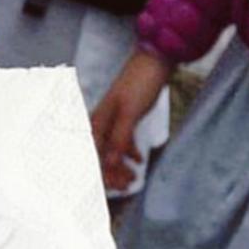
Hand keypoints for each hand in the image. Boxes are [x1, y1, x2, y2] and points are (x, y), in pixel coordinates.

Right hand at [91, 51, 171, 190]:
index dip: (100, 174)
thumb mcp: (129, 113)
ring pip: (111, 150)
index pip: (93, 156)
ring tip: (133, 178)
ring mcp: (112, 120)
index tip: (111, 189)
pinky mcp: (125, 117)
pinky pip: (122, 140)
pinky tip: (139, 159)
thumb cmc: (140, 83)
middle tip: (127, 186)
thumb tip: (110, 164)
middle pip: (100, 156)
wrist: (156, 59)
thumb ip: (119, 139)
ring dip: (120, 166)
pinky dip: (129, 152)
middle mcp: (100, 123)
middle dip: (111, 174)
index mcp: (96, 122)